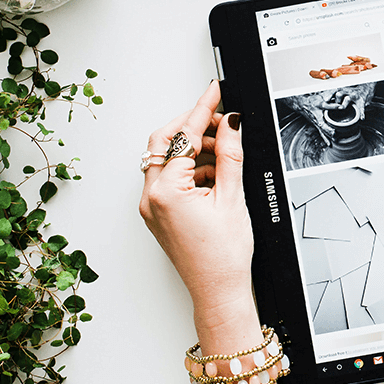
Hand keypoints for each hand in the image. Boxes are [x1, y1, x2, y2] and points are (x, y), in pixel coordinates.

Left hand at [138, 81, 253, 316]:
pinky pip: (168, 178)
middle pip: (163, 142)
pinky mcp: (157, 214)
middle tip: (219, 120)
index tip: (215, 92)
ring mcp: (151, 206)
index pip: (183, 136)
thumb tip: (230, 124)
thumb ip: (229, 155)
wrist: (218, 291)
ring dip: (191, 150)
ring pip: (164, 159)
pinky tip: (213, 176)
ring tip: (222, 156)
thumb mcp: (232, 198)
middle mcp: (151, 197)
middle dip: (190, 127)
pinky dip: (189, 170)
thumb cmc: (224, 257)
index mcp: (166, 191)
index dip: (203, 109)